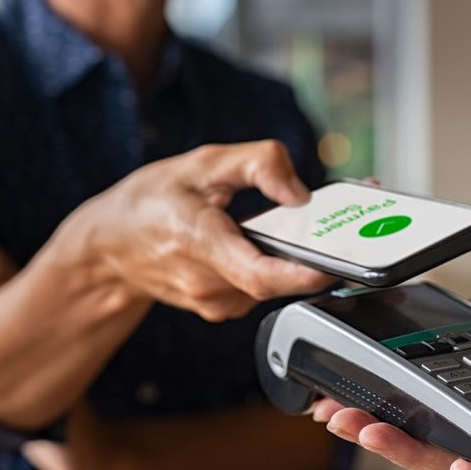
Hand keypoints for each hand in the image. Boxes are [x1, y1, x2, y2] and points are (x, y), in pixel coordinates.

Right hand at [51, 140, 337, 321]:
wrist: (110, 245)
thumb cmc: (151, 200)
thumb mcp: (202, 162)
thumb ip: (256, 164)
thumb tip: (301, 191)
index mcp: (197, 242)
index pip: (258, 274)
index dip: (301, 274)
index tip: (335, 264)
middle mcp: (208, 283)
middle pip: (278, 278)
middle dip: (320, 253)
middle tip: (360, 221)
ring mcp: (216, 302)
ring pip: (275, 282)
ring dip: (302, 256)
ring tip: (324, 223)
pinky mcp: (224, 306)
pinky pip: (265, 286)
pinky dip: (283, 263)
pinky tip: (284, 239)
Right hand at [316, 301, 470, 469]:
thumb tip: (443, 307)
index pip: (433, 414)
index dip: (386, 409)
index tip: (343, 393)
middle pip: (436, 445)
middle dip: (382, 432)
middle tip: (340, 417)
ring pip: (467, 466)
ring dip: (416, 452)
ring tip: (374, 433)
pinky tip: (457, 464)